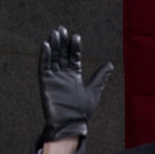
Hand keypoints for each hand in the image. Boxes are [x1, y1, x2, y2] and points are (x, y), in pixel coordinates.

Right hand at [39, 26, 113, 141]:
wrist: (71, 124)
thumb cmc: (82, 111)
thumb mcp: (94, 91)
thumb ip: (100, 77)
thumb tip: (110, 64)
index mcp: (74, 76)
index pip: (74, 58)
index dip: (74, 47)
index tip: (76, 36)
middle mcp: (63, 75)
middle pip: (62, 55)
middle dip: (62, 42)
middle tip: (62, 29)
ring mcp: (54, 78)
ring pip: (53, 58)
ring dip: (54, 46)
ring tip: (55, 33)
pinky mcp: (46, 83)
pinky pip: (44, 67)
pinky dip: (45, 57)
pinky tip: (46, 46)